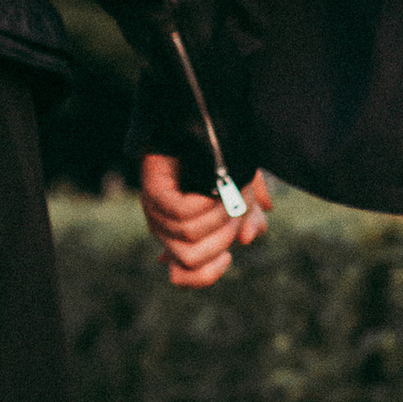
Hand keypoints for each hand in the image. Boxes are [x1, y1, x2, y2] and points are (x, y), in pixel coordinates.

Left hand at [139, 152, 270, 291]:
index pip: (182, 277)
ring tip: (230, 195)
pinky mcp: (153, 192)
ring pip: (189, 235)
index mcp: (181, 238)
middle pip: (190, 260)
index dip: (206, 275)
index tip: (227, 257)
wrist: (202, 124)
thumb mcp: (244, 192)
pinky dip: (203, 204)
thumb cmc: (220, 161)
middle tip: (237, 213)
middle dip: (222, 239)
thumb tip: (248, 238)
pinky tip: (213, 189)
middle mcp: (164, 230)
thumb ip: (249, 216)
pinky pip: (181, 213)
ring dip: (219, 216)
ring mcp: (156, 211)